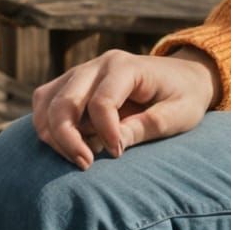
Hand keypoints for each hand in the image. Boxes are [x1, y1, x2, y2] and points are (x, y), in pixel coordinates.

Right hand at [31, 47, 219, 168]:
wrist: (185, 77)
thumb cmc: (184, 96)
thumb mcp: (179, 114)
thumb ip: (146, 127)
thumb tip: (112, 145)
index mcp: (127, 67)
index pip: (101, 102)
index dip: (105, 133)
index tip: (119, 153)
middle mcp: (99, 64)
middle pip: (64, 103)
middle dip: (68, 139)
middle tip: (86, 165)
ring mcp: (82, 72)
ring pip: (47, 104)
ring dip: (54, 135)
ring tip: (81, 156)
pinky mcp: (72, 85)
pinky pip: (45, 104)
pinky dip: (48, 127)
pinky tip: (73, 143)